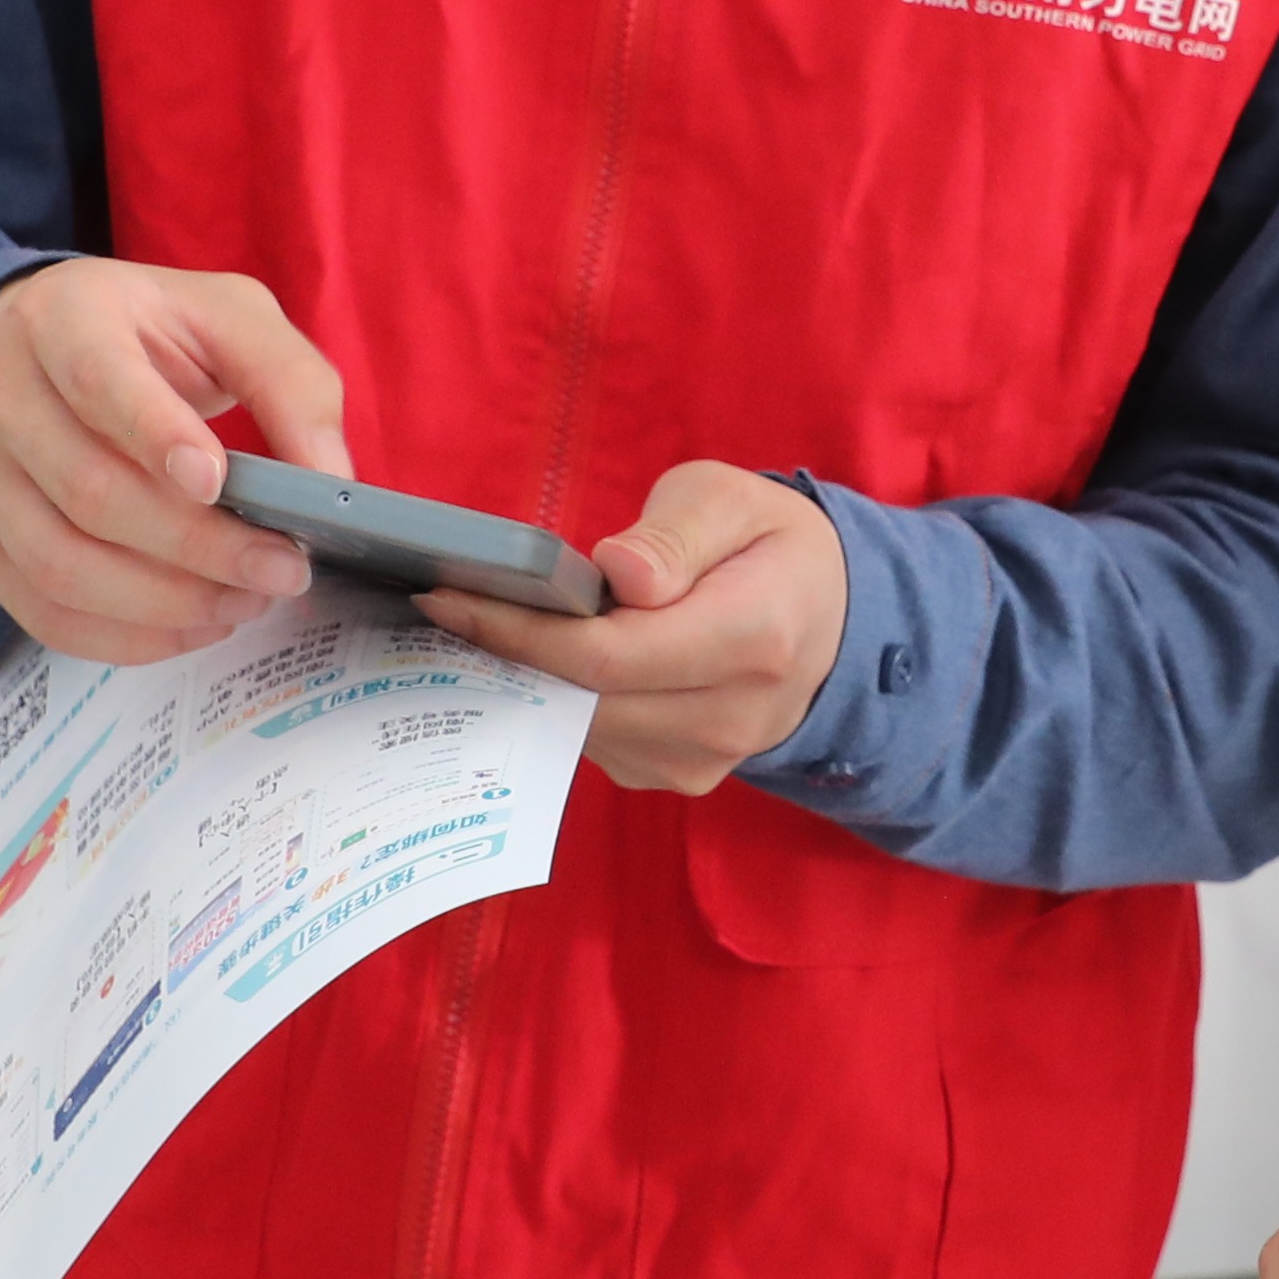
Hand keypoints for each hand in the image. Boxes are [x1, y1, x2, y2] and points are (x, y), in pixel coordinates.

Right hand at [0, 258, 347, 662]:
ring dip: (167, 603)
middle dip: (198, 546)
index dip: (156, 435)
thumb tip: (329, 479)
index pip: (98, 381)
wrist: (34, 349)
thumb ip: (290, 381)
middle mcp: (1, 395)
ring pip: (61, 564)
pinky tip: (193, 625)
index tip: (218, 481)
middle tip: (280, 569)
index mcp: (63, 317)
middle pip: (91, 492)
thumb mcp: (229, 318)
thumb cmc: (148, 336)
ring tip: (245, 602)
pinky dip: (126, 638)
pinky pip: (44, 612)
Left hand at [419, 463, 844, 789]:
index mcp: (753, 638)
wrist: (834, 623)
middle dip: (506, 655)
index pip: (605, 655)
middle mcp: (732, 716)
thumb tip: (618, 577)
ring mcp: (706, 760)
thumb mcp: (732, 500)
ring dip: (528, 681)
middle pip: (583, 700)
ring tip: (489, 625)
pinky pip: (597, 743)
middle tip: (444, 606)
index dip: (516, 631)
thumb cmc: (770, 547)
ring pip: (581, 729)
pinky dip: (561, 702)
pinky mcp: (681, 777)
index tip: (446, 597)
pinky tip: (547, 660)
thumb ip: (676, 534)